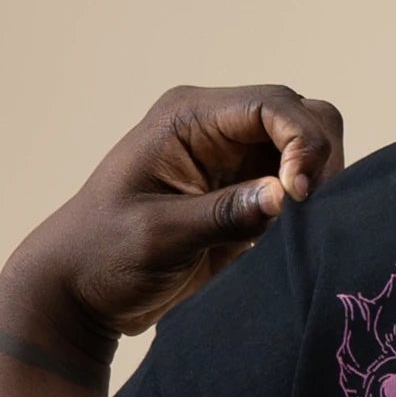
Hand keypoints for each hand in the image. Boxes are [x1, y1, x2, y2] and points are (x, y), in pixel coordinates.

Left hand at [0, 82, 346, 367]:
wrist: (77, 291)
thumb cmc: (103, 256)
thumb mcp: (160, 237)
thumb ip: (225, 215)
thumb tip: (285, 197)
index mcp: (189, 117)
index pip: (273, 105)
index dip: (302, 143)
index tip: (301, 196)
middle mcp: (215, 127)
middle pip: (301, 116)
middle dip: (318, 159)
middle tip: (310, 215)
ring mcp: (231, 159)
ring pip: (306, 148)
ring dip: (317, 183)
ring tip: (303, 229)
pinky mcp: (240, 194)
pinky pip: (293, 187)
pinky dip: (308, 208)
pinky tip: (295, 239)